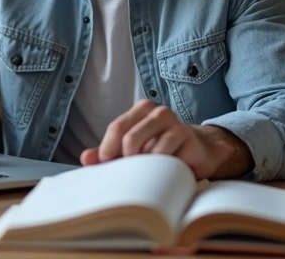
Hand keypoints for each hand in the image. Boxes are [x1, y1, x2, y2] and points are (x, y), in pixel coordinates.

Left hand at [79, 99, 252, 179]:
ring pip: (145, 148)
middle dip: (124, 160)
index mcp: (141, 110)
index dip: (108, 150)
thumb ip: (109, 153)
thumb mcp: (134, 151)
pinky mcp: (186, 136)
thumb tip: (85, 158)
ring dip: (142, 166)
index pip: (116, 128)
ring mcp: (173, 122)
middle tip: (128, 174)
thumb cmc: (162, 150)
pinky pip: (164, 155)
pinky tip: (163, 172)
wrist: (199, 153)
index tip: (106, 167)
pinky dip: (158, 168)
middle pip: (128, 138)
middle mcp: (157, 112)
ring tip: (147, 173)